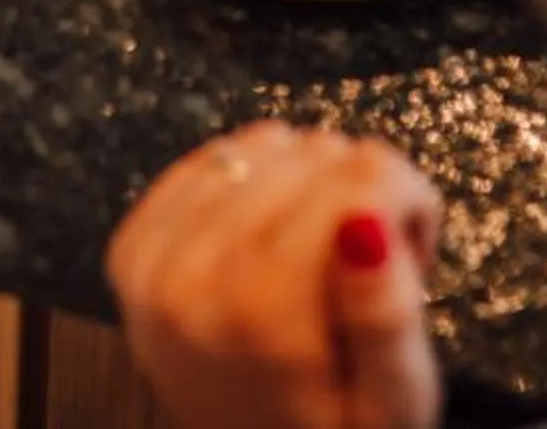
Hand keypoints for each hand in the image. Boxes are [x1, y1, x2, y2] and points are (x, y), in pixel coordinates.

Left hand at [110, 124, 444, 428]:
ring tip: (323, 254)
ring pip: (266, 144)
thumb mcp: (391, 401)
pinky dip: (256, 179)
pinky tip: (276, 234)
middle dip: (362, 193)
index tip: (413, 251)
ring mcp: (152, 259)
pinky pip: (215, 156)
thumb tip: (366, 226)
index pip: (361, 177)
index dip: (409, 199)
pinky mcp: (133, 246)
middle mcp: (192, 277)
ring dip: (310, 181)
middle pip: (315, 153)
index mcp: (261, 314)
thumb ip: (386, 317)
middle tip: (369, 266)